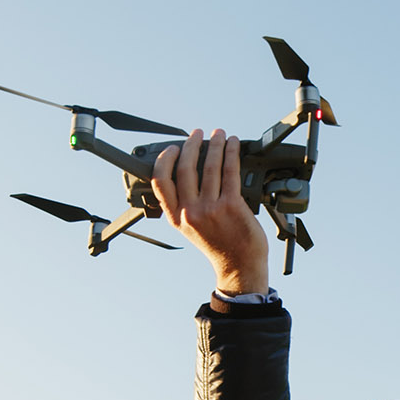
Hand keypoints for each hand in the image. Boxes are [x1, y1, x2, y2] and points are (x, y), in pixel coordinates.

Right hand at [152, 129, 269, 295]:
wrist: (239, 266)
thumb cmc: (219, 245)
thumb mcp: (191, 228)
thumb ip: (185, 205)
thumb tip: (188, 172)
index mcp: (176, 217)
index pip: (160, 182)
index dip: (164, 160)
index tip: (172, 147)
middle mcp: (190, 212)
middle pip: (185, 168)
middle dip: (191, 144)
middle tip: (196, 134)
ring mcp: (211, 209)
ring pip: (209, 166)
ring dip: (214, 145)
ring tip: (218, 134)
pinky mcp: (232, 205)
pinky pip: (230, 172)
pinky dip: (231, 153)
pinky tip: (232, 144)